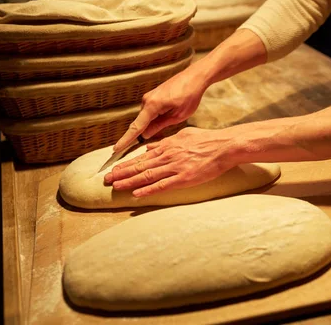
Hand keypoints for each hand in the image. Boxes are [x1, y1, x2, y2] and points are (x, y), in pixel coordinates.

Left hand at [105, 127, 238, 196]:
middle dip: (121, 173)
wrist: (224, 145)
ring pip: (147, 175)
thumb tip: (151, 147)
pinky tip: (137, 194)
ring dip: (130, 182)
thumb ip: (166, 141)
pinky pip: (162, 185)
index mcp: (167, 146)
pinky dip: (148, 190)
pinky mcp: (184, 178)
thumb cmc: (207, 139)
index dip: (126, 164)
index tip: (114, 170)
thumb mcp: (184, 134)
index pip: (141, 157)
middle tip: (106, 180)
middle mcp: (167, 156)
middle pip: (140, 166)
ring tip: (116, 187)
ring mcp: (175, 167)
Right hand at [112, 68, 208, 151]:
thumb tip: (145, 135)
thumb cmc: (189, 95)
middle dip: (147, 132)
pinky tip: (169, 112)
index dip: (126, 140)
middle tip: (163, 129)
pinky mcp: (152, 96)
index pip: (136, 127)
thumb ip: (160, 126)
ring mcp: (148, 97)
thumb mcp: (177, 116)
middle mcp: (146, 100)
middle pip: (141, 123)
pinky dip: (156, 117)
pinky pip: (149, 112)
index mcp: (152, 105)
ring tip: (174, 115)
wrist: (194, 77)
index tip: (116, 149)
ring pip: (146, 118)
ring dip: (155, 123)